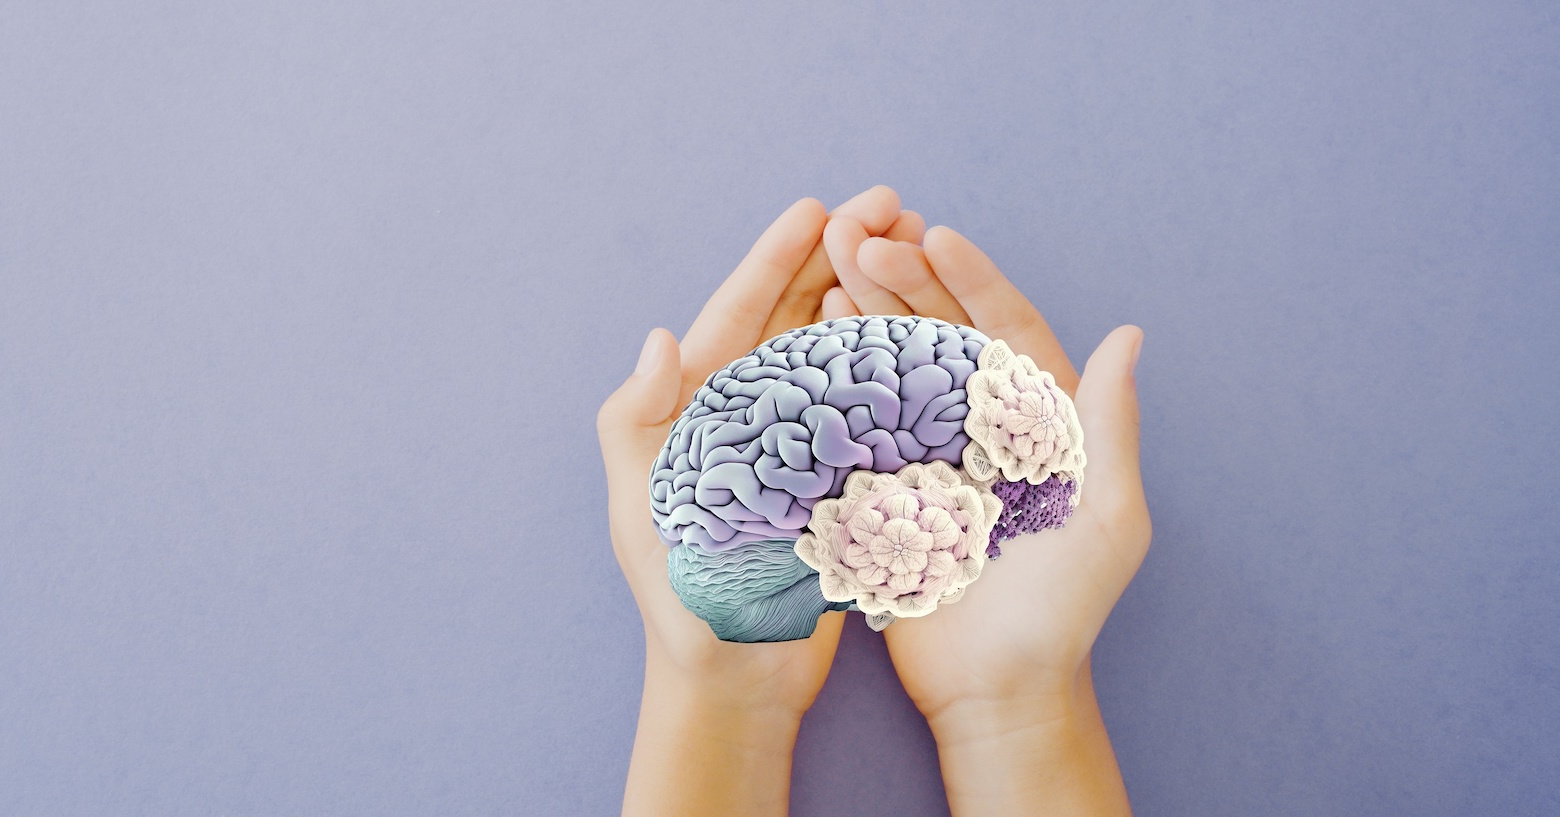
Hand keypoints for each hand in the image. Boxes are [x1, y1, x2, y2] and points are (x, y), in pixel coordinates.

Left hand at [597, 186, 902, 815]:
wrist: (731, 681)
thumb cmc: (677, 600)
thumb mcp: (642, 511)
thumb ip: (637, 424)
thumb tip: (661, 339)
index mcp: (694, 409)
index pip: (737, 315)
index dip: (776, 258)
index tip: (817, 206)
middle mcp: (746, 416)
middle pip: (794, 317)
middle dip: (837, 256)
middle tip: (889, 205)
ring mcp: (794, 444)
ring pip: (837, 350)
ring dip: (871, 296)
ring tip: (916, 248)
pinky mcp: (835, 479)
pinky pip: (868, 407)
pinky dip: (894, 365)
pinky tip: (931, 331)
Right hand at [830, 207, 1147, 814]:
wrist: (995, 690)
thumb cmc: (1064, 611)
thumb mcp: (1107, 518)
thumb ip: (1109, 426)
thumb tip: (1130, 334)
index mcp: (1041, 420)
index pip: (1006, 328)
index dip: (972, 279)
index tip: (936, 234)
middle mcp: (982, 424)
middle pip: (941, 332)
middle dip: (902, 278)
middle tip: (858, 237)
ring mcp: (928, 452)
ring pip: (894, 363)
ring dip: (863, 310)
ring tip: (827, 264)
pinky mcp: (882, 488)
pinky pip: (856, 419)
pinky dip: (833, 373)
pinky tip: (808, 335)